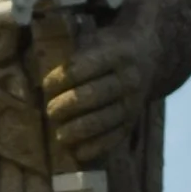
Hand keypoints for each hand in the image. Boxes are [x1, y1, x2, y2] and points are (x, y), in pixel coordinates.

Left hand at [39, 28, 146, 170]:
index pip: (82, 69)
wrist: (148, 57)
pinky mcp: (133, 121)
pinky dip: (94, 147)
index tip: (45, 85)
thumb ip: (75, 56)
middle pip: (91, 96)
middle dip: (66, 106)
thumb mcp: (96, 39)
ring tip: (60, 134)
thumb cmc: (110, 49)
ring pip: (103, 120)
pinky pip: (113, 138)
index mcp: (116, 54)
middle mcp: (128, 79)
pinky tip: (78, 152)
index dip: (60, 80)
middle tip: (50, 111)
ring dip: (77, 130)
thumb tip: (42, 81)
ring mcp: (133, 102)